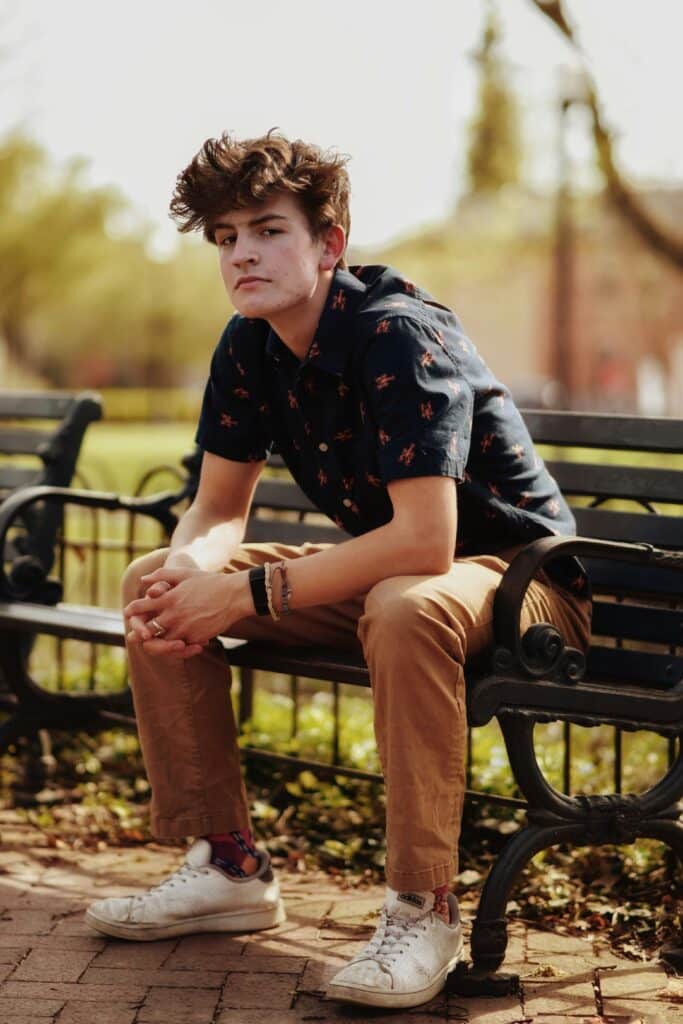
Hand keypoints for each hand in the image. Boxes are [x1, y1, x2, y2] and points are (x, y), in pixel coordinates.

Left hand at [124, 566, 251, 658]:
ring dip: (158, 643)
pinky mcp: (196, 638)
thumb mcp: (185, 573)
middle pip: (146, 631)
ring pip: (162, 643)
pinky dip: (178, 647)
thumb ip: (162, 575)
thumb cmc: (210, 582)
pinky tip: (180, 644)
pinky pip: (181, 648)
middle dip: (139, 633)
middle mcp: (174, 615)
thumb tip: (143, 580)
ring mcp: (185, 629)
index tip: (129, 612)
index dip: (131, 610)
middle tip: (136, 635)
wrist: (235, 596)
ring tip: (157, 641)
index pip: (140, 608)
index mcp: (168, 598)